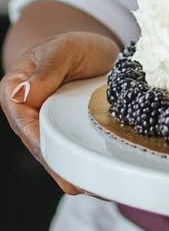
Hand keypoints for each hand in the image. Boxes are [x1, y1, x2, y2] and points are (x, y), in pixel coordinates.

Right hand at [0, 31, 118, 193]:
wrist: (91, 49)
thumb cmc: (72, 47)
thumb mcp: (63, 49)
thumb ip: (46, 70)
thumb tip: (22, 94)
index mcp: (15, 89)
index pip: (24, 121)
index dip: (41, 140)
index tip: (56, 156)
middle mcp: (25, 111)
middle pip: (37, 143)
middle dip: (55, 163)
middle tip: (76, 182)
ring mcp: (42, 123)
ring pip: (51, 150)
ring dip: (66, 168)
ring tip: (83, 185)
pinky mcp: (60, 129)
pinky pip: (65, 148)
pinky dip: (75, 161)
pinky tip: (88, 176)